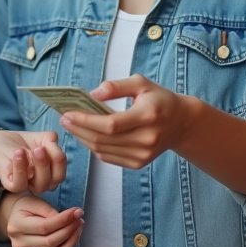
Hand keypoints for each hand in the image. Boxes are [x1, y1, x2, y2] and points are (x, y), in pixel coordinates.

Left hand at [0, 130, 67, 192]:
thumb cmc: (23, 143)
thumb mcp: (41, 138)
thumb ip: (51, 140)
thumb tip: (54, 142)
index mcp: (49, 173)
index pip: (60, 174)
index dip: (59, 161)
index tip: (50, 143)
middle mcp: (40, 182)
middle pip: (52, 182)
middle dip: (47, 164)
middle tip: (39, 148)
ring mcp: (26, 184)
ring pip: (39, 186)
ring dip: (36, 167)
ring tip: (27, 150)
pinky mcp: (11, 184)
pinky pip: (18, 185)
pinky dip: (20, 169)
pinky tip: (18, 154)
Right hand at [2, 193, 83, 246]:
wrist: (15, 218)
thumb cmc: (26, 207)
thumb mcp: (34, 202)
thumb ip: (49, 211)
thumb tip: (67, 220)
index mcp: (17, 225)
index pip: (44, 226)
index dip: (64, 220)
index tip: (78, 212)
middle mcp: (20, 243)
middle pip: (50, 242)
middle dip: (69, 231)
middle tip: (80, 220)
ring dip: (69, 244)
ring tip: (78, 231)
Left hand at [60, 75, 196, 168]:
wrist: (181, 123)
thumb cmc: (158, 99)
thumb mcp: (141, 83)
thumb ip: (116, 86)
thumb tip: (92, 95)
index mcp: (148, 116)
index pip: (110, 124)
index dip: (86, 120)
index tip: (68, 113)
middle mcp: (147, 139)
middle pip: (103, 140)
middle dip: (79, 129)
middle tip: (64, 119)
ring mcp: (143, 155)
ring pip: (103, 151)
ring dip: (83, 139)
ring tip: (71, 126)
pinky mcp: (139, 163)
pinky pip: (109, 158)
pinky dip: (94, 148)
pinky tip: (86, 136)